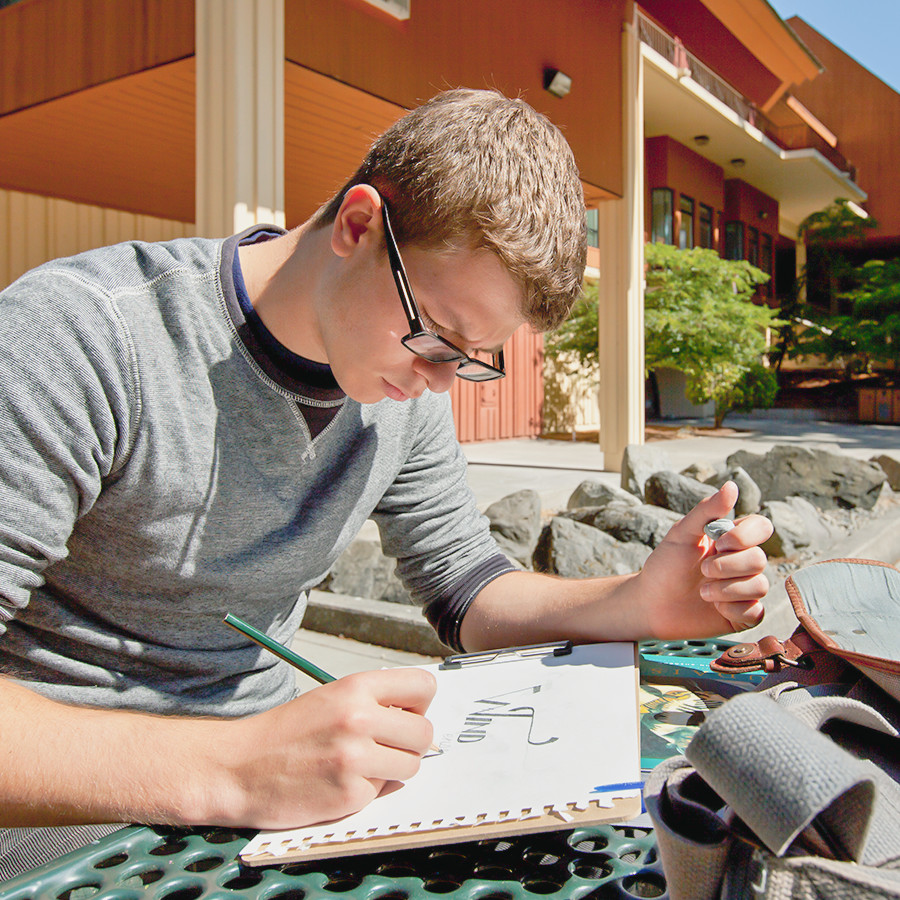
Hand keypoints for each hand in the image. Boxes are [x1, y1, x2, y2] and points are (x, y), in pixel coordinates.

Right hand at [220, 667, 436, 829]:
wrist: (238, 768)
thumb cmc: (285, 734)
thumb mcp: (331, 699)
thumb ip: (374, 703)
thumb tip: (418, 718)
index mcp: (356, 687)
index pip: (423, 685)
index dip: (419, 704)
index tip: (405, 715)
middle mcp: (359, 717)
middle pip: (424, 732)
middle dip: (409, 743)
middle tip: (383, 747)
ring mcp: (355, 756)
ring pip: (411, 765)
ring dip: (391, 769)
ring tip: (358, 764)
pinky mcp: (349, 792)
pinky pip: (382, 791)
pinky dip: (365, 791)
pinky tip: (338, 782)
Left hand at [632, 481, 772, 638]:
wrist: (650, 603)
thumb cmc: (665, 566)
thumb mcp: (682, 534)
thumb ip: (707, 510)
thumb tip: (732, 485)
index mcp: (732, 540)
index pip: (762, 527)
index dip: (745, 536)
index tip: (718, 542)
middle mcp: (743, 563)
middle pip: (759, 559)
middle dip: (727, 566)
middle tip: (701, 570)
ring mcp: (744, 590)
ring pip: (760, 586)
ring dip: (726, 589)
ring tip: (701, 591)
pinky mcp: (742, 616)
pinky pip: (755, 612)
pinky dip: (732, 609)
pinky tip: (713, 607)